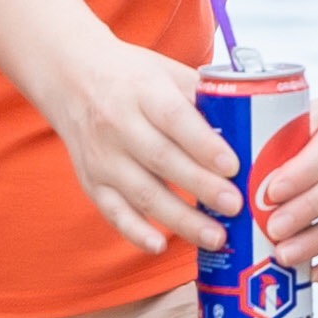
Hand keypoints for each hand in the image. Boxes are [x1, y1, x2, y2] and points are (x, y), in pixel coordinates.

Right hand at [47, 30, 247, 258]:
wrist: (69, 77)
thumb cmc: (130, 76)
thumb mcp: (165, 70)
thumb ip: (201, 96)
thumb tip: (248, 123)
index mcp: (142, 91)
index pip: (175, 119)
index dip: (204, 144)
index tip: (233, 166)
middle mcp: (118, 124)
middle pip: (163, 160)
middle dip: (202, 186)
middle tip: (236, 207)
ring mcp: (102, 157)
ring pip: (143, 193)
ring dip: (180, 219)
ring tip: (215, 237)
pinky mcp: (91, 182)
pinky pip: (113, 212)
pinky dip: (135, 232)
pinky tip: (160, 246)